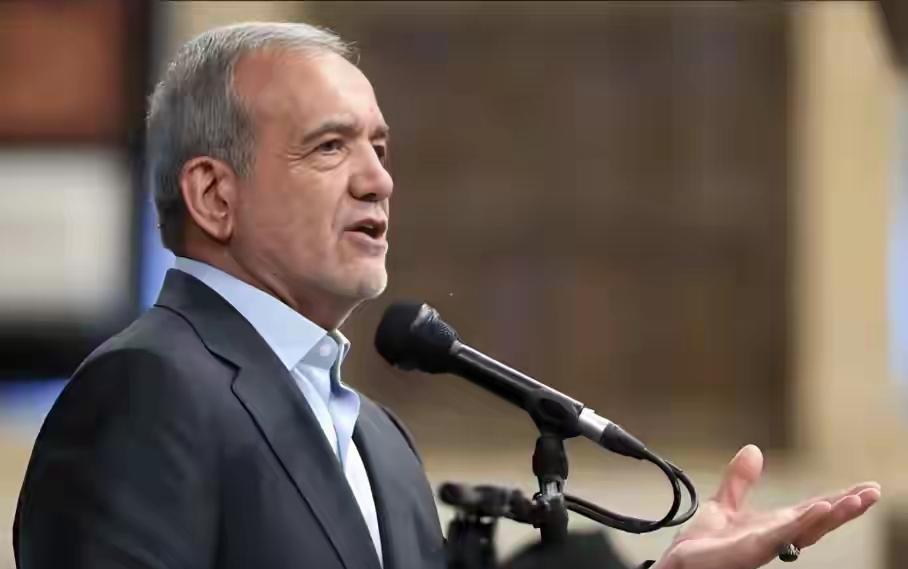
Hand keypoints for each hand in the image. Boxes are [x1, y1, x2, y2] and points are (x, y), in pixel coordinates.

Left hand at [651, 445, 879, 568]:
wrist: (680, 563)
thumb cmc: (703, 543)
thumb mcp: (724, 503)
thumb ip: (740, 480)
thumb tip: (753, 450)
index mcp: (774, 525)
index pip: (812, 510)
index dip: (838, 499)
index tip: (865, 488)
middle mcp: (776, 536)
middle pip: (818, 521)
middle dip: (847, 508)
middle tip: (873, 493)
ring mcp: (768, 545)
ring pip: (808, 530)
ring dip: (833, 515)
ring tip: (857, 499)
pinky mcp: (753, 550)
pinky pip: (783, 536)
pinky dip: (802, 523)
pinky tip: (820, 510)